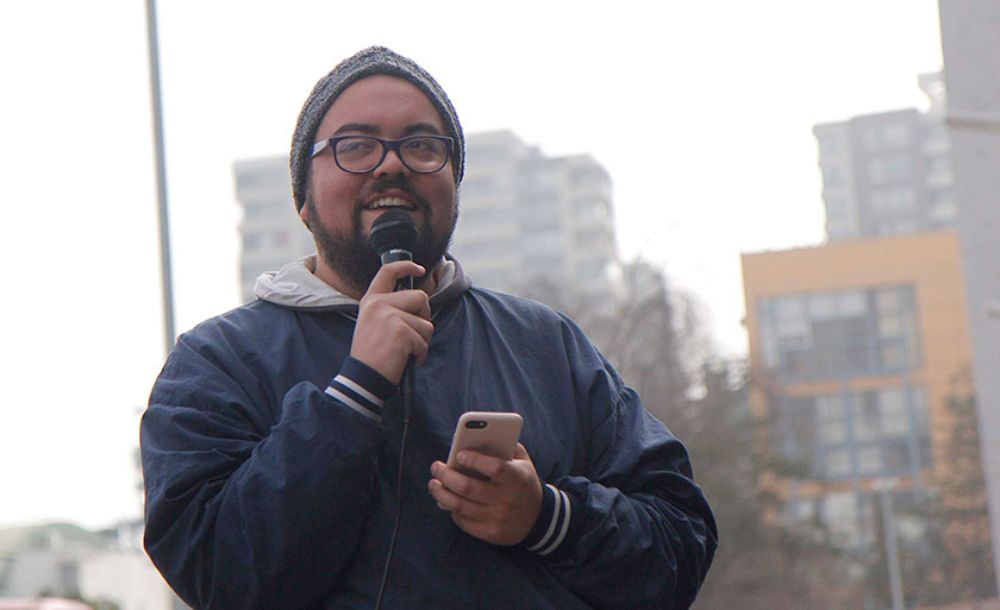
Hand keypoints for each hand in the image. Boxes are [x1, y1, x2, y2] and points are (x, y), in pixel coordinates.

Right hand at [350, 260, 432, 383]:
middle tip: (412, 334)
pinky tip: (405, 360)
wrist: (363, 378)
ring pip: (426, 323)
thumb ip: (390, 309)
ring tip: (404, 351)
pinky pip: (424, 341)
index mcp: (371, 301)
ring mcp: (389, 317)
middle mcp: (378, 304)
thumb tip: (420, 301)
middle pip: (420, 298)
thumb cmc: (371, 355)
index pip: (388, 272)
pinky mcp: (400, 332)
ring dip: (422, 341)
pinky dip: (420, 354)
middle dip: (424, 316)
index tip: (419, 269)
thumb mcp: (373, 324)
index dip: (406, 266)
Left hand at [427, 443, 542, 545]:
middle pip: (468, 487)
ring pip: (460, 506)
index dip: (475, 460)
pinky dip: (451, 509)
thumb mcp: (522, 462)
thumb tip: (474, 438)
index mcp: (518, 478)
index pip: (495, 468)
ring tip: (433, 484)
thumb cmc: (523, 483)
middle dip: (446, 476)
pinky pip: (463, 521)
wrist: (538, 519)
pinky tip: (446, 500)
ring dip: (441, 494)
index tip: (458, 454)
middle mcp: (508, 500)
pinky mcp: (490, 534)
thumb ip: (504, 447)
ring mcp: (498, 519)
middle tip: (436, 467)